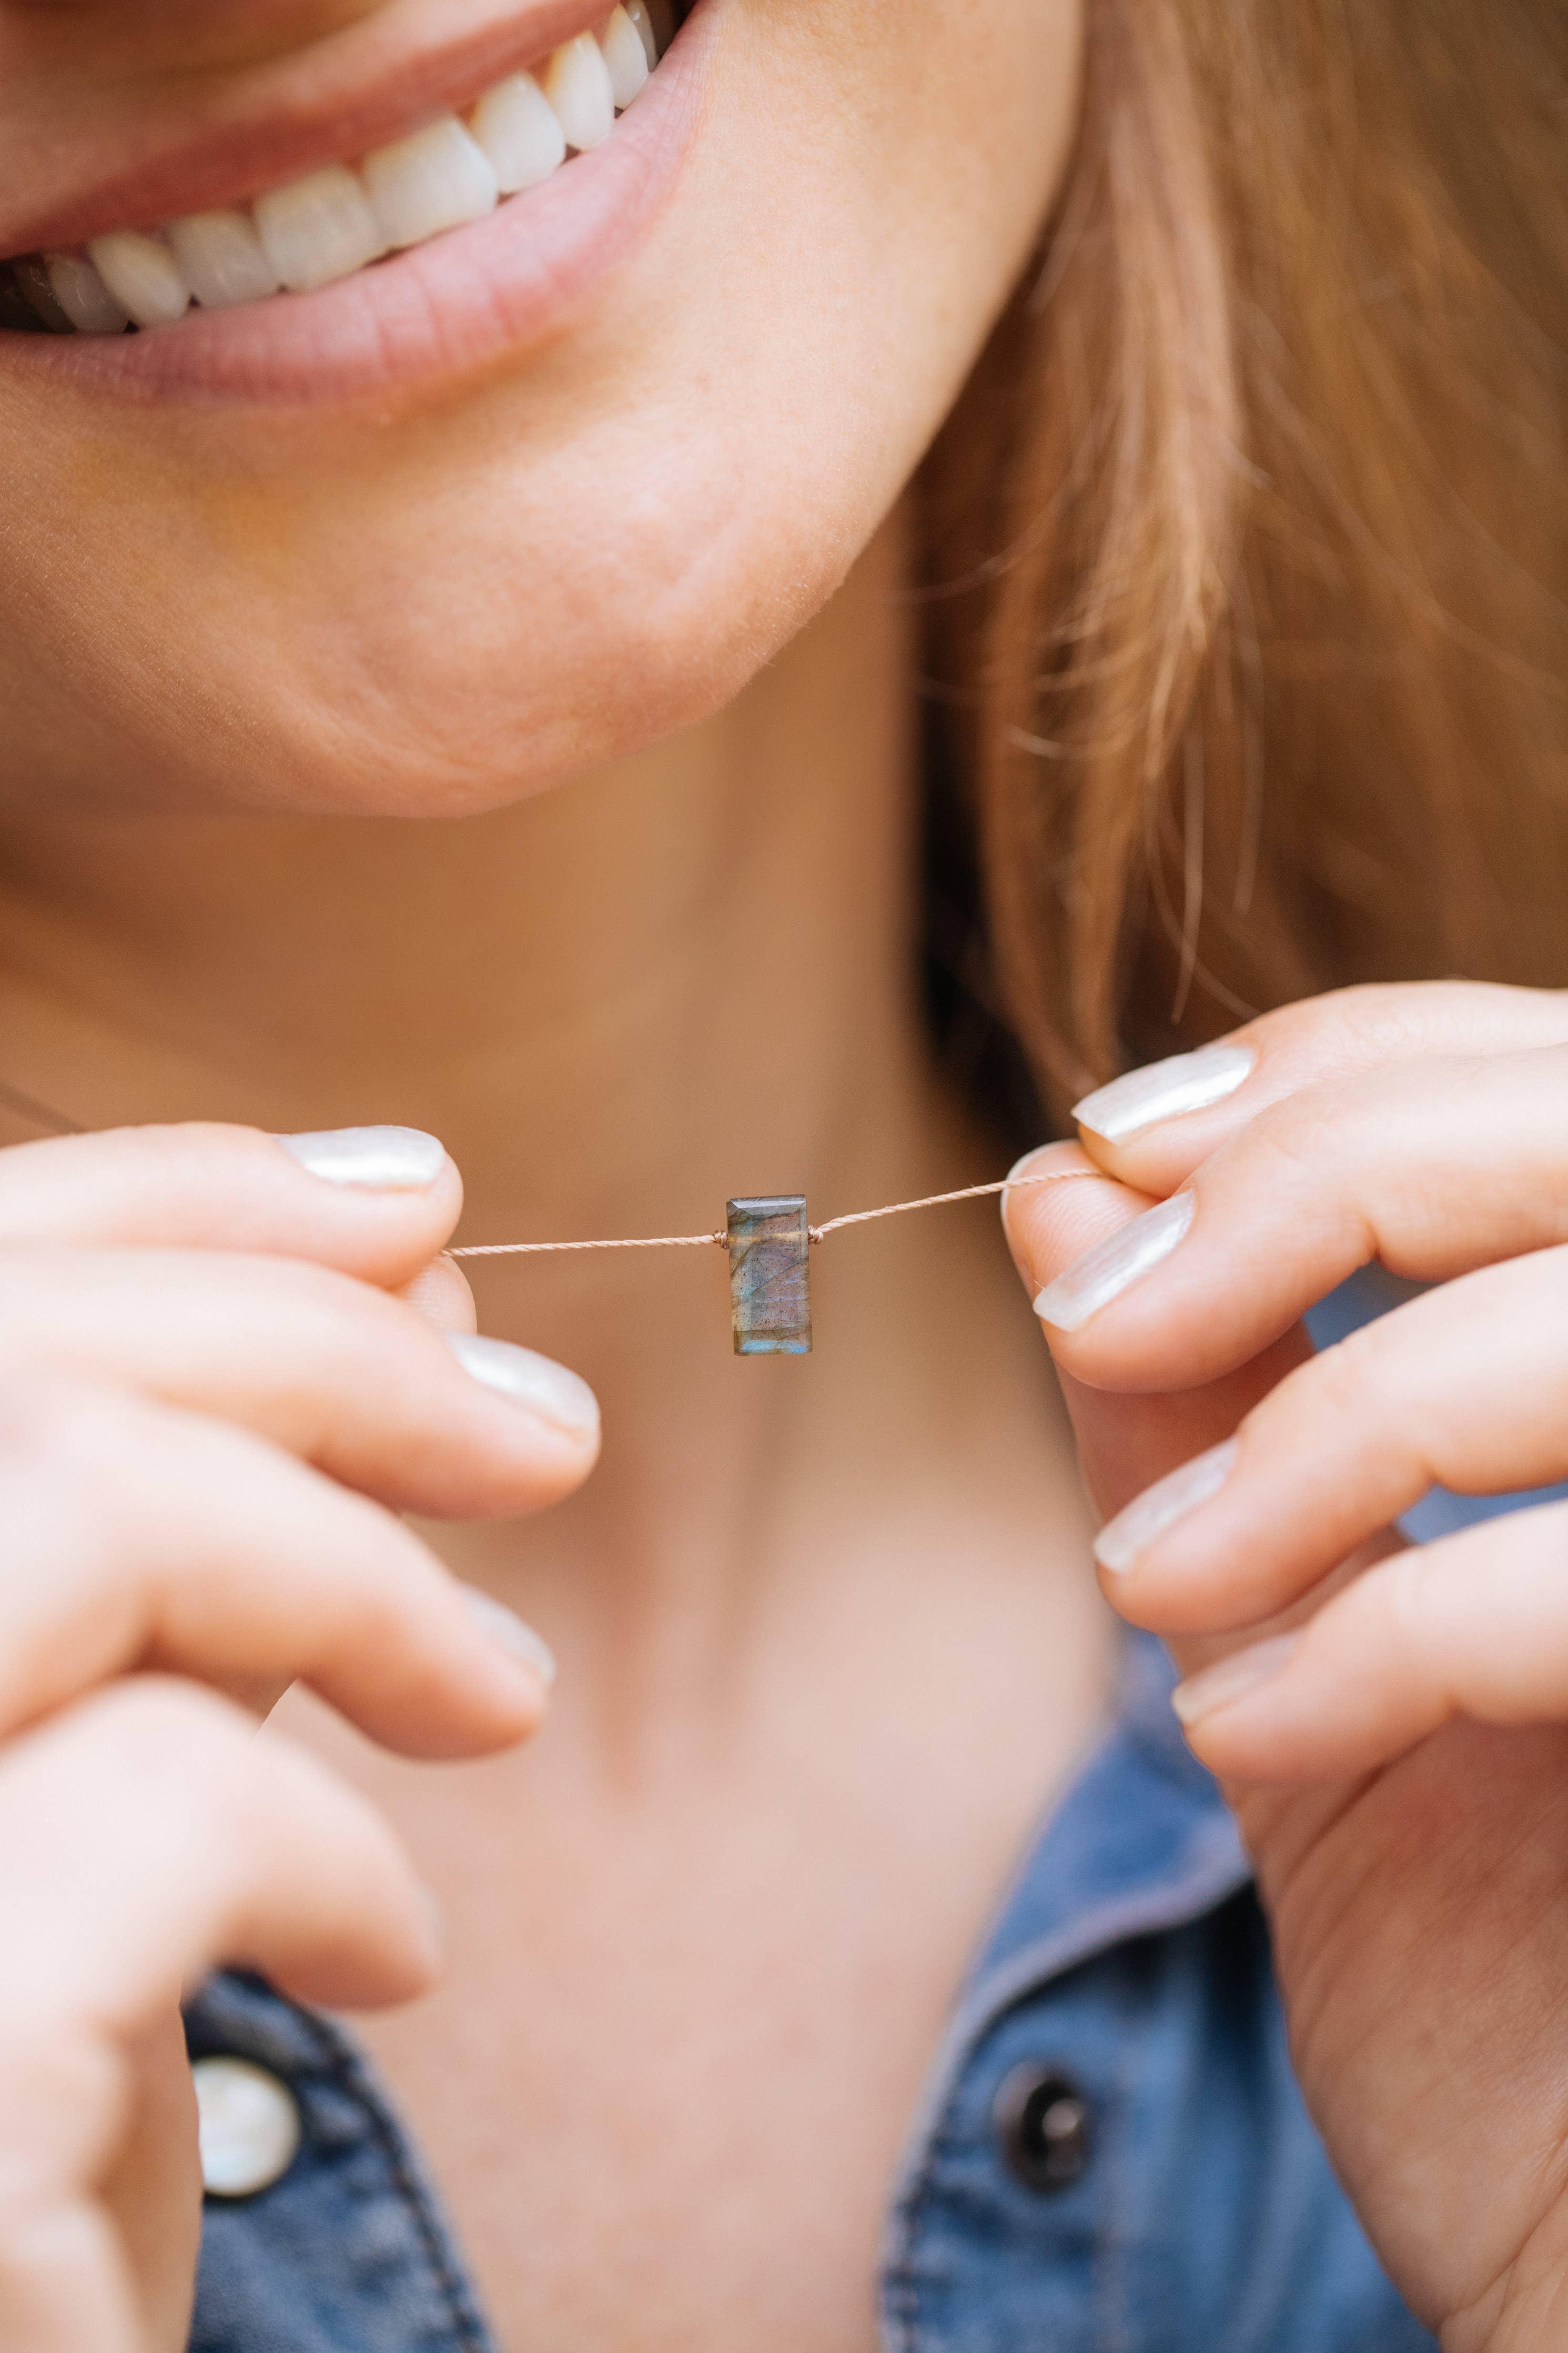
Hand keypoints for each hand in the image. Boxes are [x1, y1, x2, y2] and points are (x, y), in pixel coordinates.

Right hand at [0, 1122, 598, 2352]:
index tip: (412, 1211)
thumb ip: (191, 1547)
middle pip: (7, 1362)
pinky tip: (383, 1960)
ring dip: (343, 1571)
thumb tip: (407, 1271)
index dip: (168, 1201)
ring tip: (493, 1701)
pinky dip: (325, 1853)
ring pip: (72, 1505)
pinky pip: (162, 1800)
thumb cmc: (28, 2129)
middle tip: (541, 1428)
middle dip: (313, 1343)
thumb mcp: (89, 1791)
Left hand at [1004, 982, 1567, 2352]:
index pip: (1536, 1065)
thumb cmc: (1480, 1948)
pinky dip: (1377, 1629)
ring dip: (1318, 1427)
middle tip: (1099, 1319)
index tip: (1105, 1153)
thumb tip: (1061, 1181)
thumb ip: (1198, 1398)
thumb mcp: (1295, 1621)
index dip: (1330, 1067)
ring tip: (1156, 1579)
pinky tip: (1249, 1729)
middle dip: (1323, 1177)